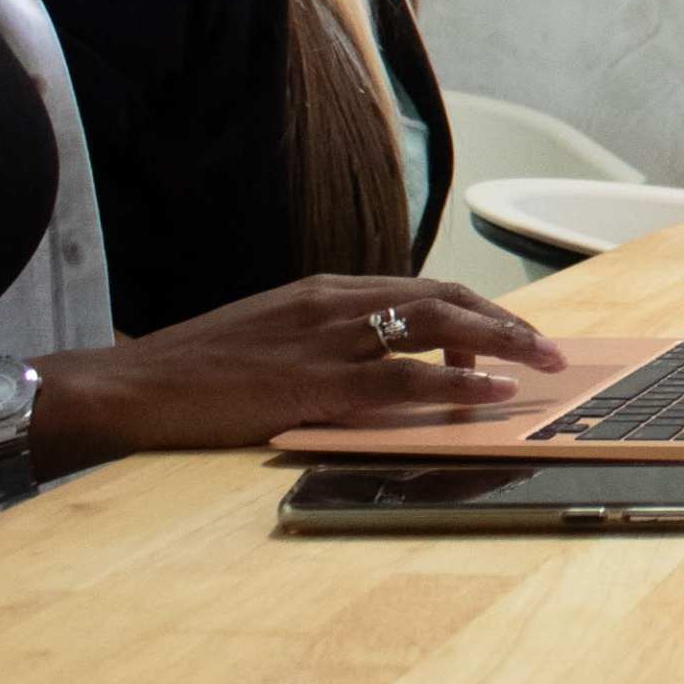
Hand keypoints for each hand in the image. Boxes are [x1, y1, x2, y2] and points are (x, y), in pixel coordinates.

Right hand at [34, 276, 568, 470]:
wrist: (132, 385)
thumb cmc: (195, 369)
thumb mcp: (271, 336)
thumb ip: (324, 339)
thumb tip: (376, 358)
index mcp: (327, 292)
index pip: (424, 290)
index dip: (478, 311)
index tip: (512, 335)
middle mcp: (336, 304)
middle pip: (446, 300)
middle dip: (506, 322)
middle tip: (550, 351)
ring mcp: (327, 341)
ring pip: (437, 329)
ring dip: (500, 345)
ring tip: (543, 366)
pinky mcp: (314, 383)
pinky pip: (402, 381)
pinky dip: (455, 384)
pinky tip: (491, 393)